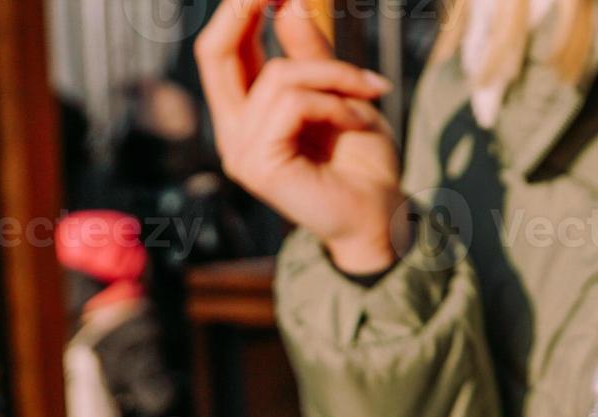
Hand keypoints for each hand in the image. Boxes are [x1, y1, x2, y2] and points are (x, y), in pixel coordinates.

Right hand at [196, 0, 402, 273]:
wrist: (384, 215)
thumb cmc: (363, 162)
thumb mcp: (340, 94)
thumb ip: (311, 55)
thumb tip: (288, 4)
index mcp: (246, 112)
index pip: (223, 51)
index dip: (239, 11)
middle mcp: (233, 131)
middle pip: (214, 53)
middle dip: (242, 10)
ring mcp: (240, 150)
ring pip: (279, 76)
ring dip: (335, 75)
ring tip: (371, 94)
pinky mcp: (258, 164)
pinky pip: (295, 103)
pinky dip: (336, 102)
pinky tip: (360, 120)